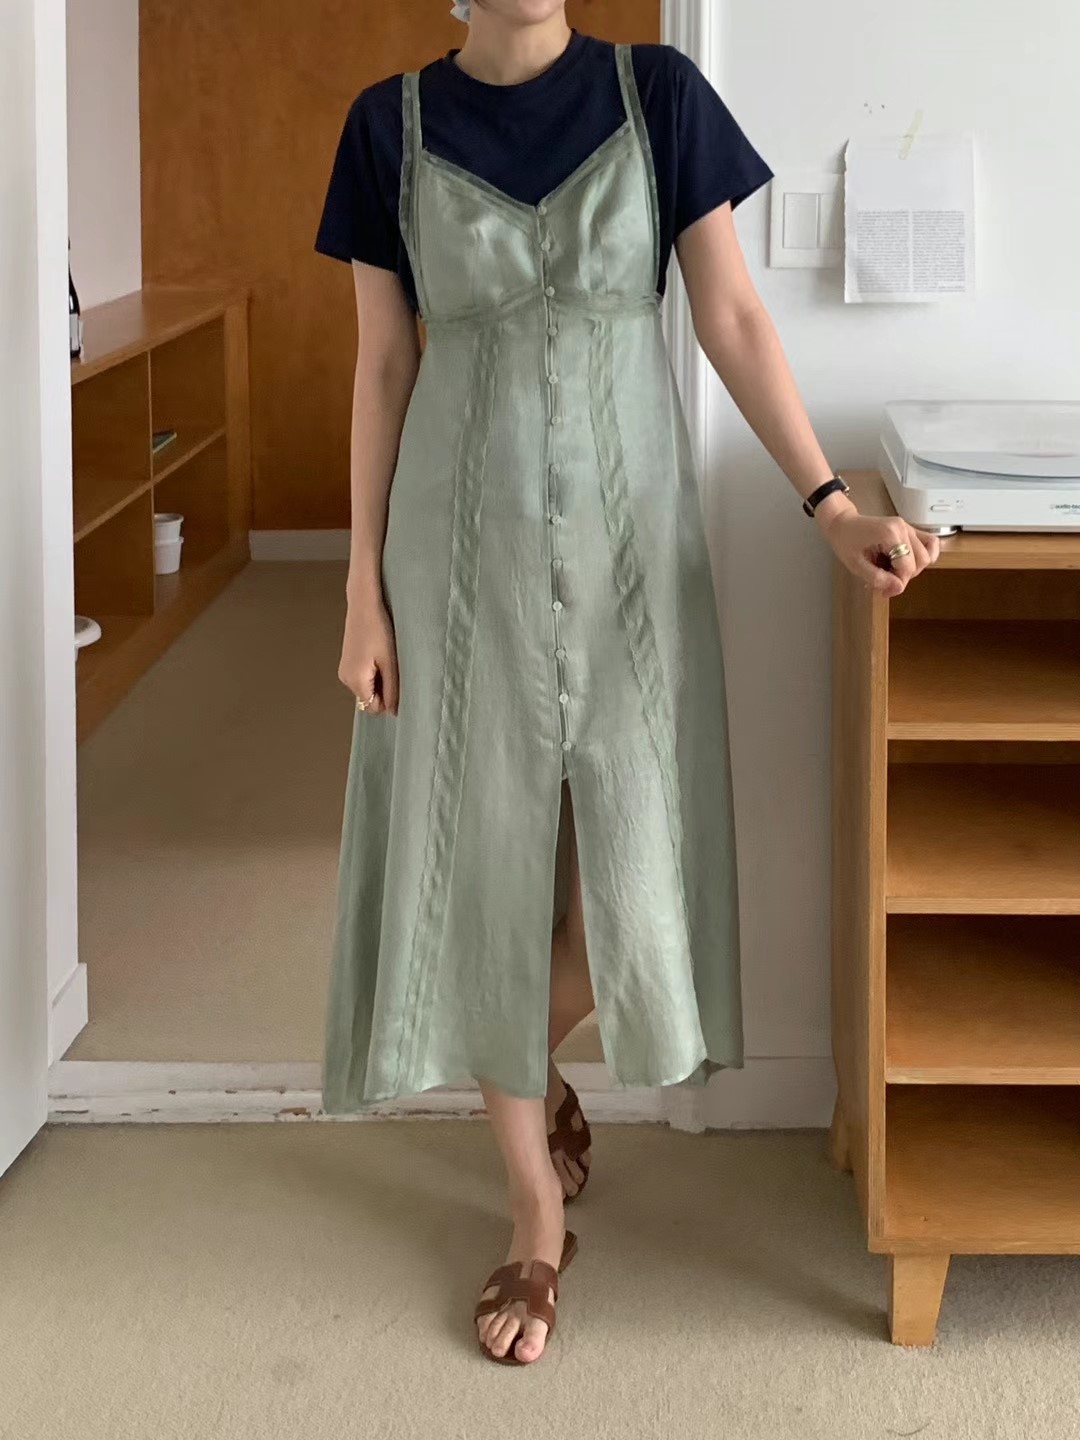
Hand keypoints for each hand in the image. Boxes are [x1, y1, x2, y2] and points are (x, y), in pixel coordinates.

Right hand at [339, 596, 398, 714]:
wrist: (364, 603)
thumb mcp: (391, 662)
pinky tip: (379, 654)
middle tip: (394, 667)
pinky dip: (374, 671)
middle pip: (370, 698)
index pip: (374, 708)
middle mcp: (346, 679)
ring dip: (380, 679)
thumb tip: (394, 712)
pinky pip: (363, 676)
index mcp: (356, 681)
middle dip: (384, 689)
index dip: (389, 700)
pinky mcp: (347, 661)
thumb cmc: (379, 629)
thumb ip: (393, 690)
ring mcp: (345, 669)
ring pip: (367, 687)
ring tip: (387, 658)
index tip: (400, 683)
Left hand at [815, 497, 940, 596]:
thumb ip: (877, 578)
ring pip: (927, 554)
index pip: (907, 566)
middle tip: (886, 583)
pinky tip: (909, 564)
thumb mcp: (855, 564)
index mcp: (890, 533)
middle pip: (920, 561)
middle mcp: (903, 528)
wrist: (842, 523)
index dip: (898, 583)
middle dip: (904, 577)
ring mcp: (908, 527)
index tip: (884, 591)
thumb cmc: (845, 540)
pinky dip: (924, 556)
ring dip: (913, 568)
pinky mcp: (909, 529)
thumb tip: (898, 588)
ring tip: (893, 572)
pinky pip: (929, 542)